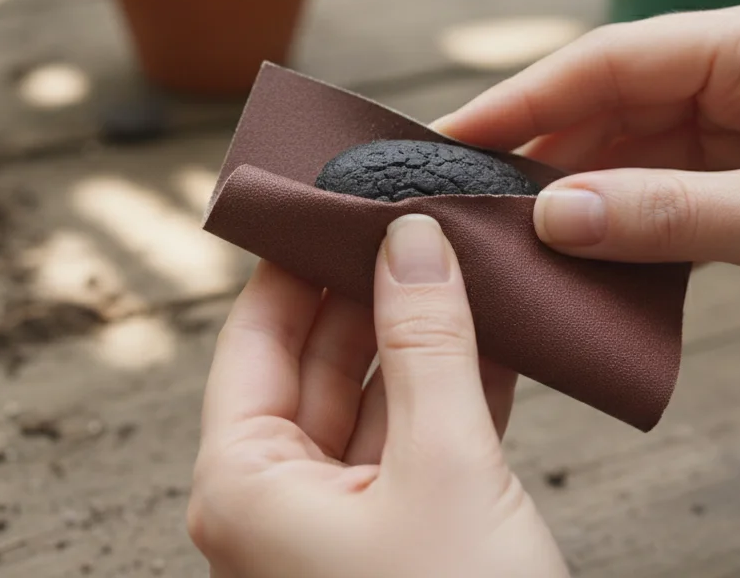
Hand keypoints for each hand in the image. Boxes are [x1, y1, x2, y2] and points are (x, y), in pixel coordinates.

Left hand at [188, 215, 568, 577]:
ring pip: (371, 406)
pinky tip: (496, 343)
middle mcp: (272, 507)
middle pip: (314, 364)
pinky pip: (410, 451)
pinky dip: (450, 401)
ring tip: (468, 270)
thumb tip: (412, 242)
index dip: (300, 260)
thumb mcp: (446, 468)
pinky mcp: (391, 546)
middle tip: (422, 222)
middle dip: (374, 292)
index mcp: (243, 488)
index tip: (342, 198)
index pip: (256, 336)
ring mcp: (332, 529)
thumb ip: (427, 346)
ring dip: (422, 343)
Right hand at [435, 0, 739, 365]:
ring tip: (504, 224)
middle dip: (542, 145)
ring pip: (630, 146)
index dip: (529, 98)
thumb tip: (556, 216)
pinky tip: (574, 246)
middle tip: (465, 189)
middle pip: (613, 98)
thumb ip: (670, 215)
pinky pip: (660, 186)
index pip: (618, 59)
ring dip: (576, 186)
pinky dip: (619, 217)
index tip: (458, 136)